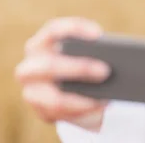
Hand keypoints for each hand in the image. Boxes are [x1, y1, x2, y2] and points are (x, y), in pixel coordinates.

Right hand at [15, 17, 111, 131]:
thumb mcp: (87, 53)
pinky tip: (100, 107)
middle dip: (80, 68)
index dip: (75, 29)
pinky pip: (62, 115)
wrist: (73, 91)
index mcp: (42, 41)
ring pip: (55, 99)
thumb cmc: (84, 62)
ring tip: (107, 99)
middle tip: (106, 70)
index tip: (99, 35)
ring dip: (82, 100)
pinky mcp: (41, 111)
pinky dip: (83, 111)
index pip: (54, 29)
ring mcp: (32, 90)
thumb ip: (95, 51)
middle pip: (50, 65)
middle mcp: (31, 64)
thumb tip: (114, 60)